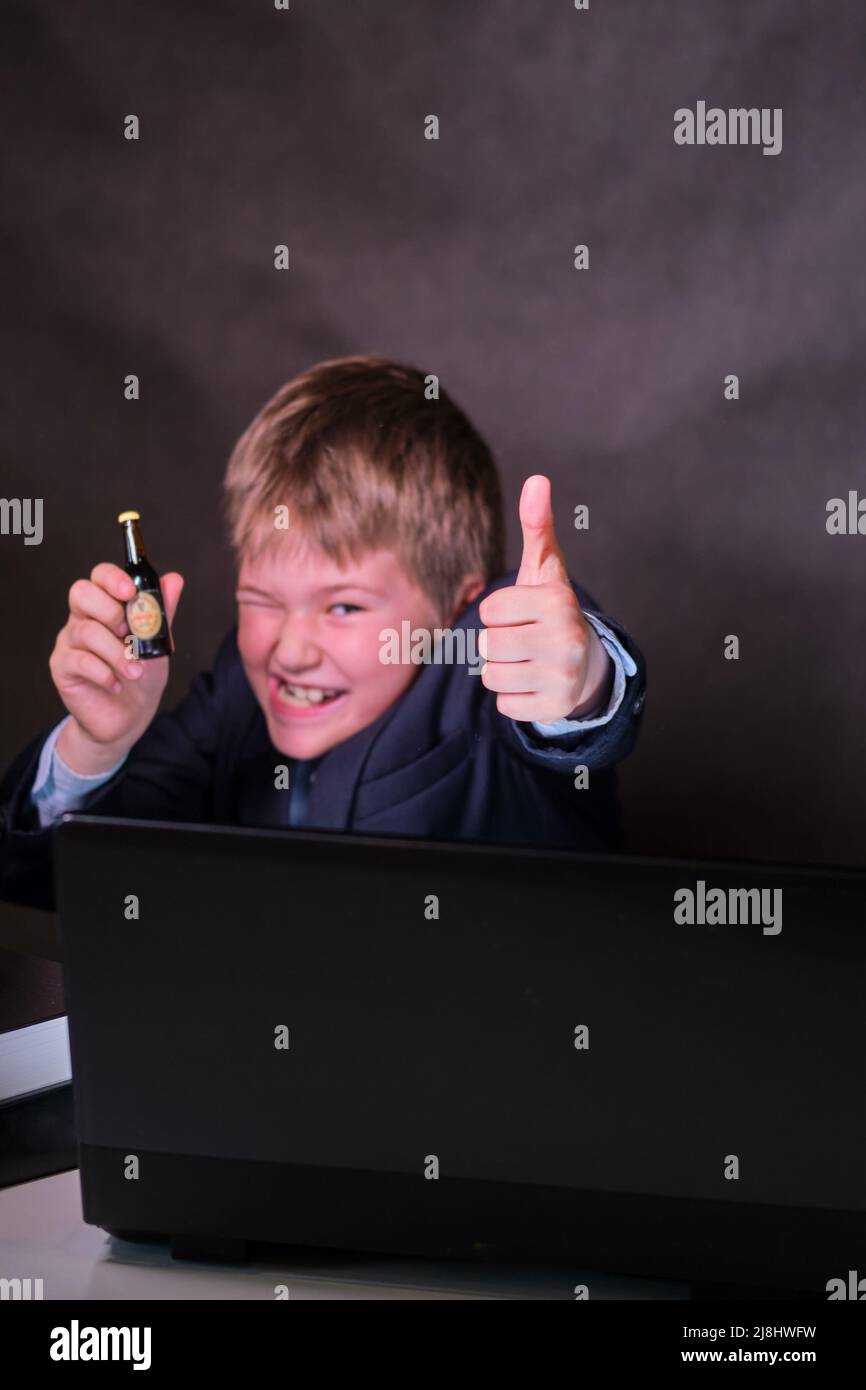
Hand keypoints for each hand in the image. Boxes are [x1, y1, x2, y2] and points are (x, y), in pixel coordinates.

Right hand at [49, 563, 183, 772]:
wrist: (128, 716)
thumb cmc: (141, 675)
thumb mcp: (158, 643)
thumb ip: (162, 612)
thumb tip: (174, 579)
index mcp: (105, 607)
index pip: (98, 576)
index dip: (112, 578)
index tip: (131, 592)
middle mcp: (82, 619)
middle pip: (82, 593)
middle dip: (111, 611)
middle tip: (131, 635)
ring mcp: (69, 642)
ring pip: (86, 631)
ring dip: (117, 652)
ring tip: (135, 672)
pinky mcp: (62, 668)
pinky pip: (79, 661)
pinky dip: (104, 673)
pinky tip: (116, 684)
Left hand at [477, 474, 610, 723]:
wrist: (587, 663)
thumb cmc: (551, 609)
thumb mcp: (545, 568)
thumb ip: (537, 526)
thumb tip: (537, 479)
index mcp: (557, 601)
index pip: (489, 610)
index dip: (498, 613)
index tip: (521, 614)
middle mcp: (565, 638)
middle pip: (487, 646)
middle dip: (497, 644)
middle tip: (522, 640)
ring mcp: (563, 676)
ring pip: (492, 677)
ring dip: (502, 670)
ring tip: (527, 661)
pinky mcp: (556, 707)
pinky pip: (505, 705)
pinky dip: (513, 697)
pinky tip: (534, 683)